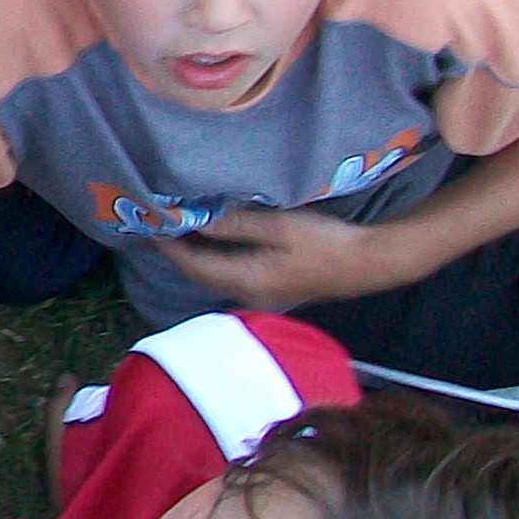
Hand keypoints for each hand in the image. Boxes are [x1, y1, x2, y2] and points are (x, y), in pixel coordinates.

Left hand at [162, 207, 420, 311]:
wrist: (370, 263)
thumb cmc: (327, 242)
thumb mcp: (278, 227)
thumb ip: (234, 225)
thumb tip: (194, 219)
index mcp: (245, 280)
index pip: (192, 265)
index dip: (167, 246)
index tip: (147, 223)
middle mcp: (247, 296)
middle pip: (198, 275)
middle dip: (175, 252)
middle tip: (156, 225)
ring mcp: (260, 298)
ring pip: (213, 278)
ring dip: (193, 257)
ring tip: (177, 231)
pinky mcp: (271, 291)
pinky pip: (229, 277)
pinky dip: (213, 260)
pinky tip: (211, 242)